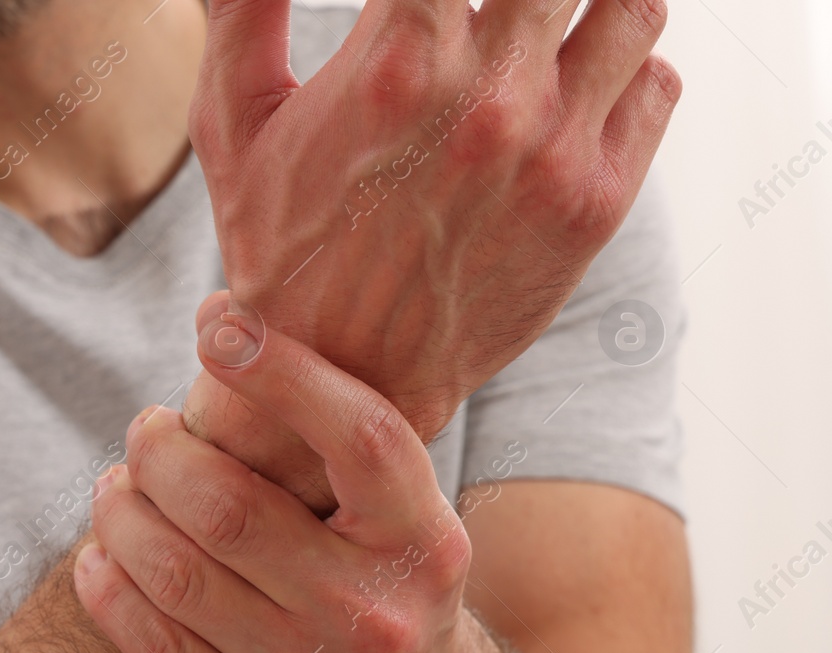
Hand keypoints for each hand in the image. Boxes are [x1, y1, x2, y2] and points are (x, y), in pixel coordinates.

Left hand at [74, 317, 477, 652]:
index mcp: (426, 542)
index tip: (218, 325)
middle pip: (230, 509)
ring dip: (120, 516)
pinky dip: (110, 593)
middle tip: (144, 430)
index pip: (359, 438)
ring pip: (177, 576)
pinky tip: (99, 558)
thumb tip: (225, 319)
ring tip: (114, 489)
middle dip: (160, 453)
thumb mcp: (399, 507)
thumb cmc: (386, 575)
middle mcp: (379, 617)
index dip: (281, 374)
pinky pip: (156, 652)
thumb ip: (333, 435)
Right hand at [185, 0, 680, 501]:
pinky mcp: (597, 202)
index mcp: (397, 63)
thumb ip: (241, 12)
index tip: (428, 3)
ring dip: (586, 7)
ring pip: (628, 3)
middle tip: (487, 19)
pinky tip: (572, 87)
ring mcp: (554, 151)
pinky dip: (625, 68)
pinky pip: (657, 82)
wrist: (338, 378)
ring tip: (545, 27)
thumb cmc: (280, 246)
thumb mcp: (232, 124)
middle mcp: (489, 100)